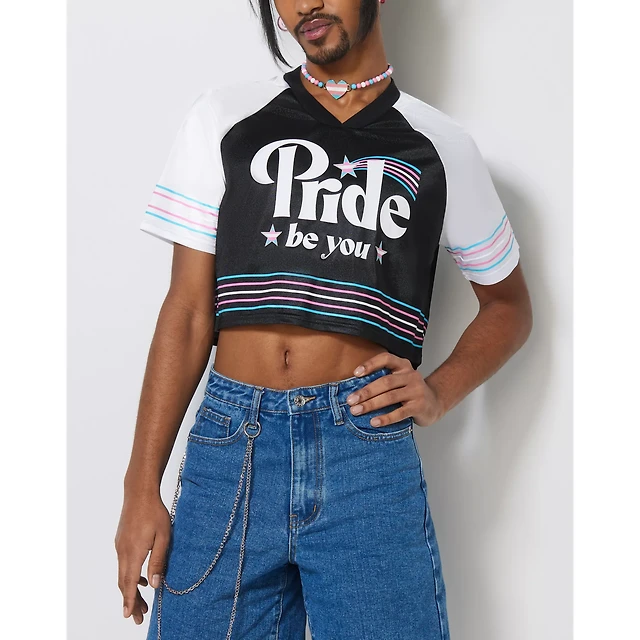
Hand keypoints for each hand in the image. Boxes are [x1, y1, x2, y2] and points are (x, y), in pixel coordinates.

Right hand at [114, 491, 171, 624]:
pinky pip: (123, 564)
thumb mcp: (163, 536)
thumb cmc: (155, 512)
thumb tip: (155, 584)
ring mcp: (120, 546)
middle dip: (131, 601)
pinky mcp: (121, 541)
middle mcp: (123, 552)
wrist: (139, 492)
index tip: (128, 616)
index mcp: (133, 552)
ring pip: (122, 574)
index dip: (129, 601)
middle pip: (124, 583)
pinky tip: (140, 580)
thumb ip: (158, 560)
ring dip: (130, 590)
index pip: (129, 583)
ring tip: (142, 603)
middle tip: (138, 618)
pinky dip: (129, 576)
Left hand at [347, 352, 444, 427]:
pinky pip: (400, 413)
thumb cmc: (410, 392)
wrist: (435, 403)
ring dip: (371, 404)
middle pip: (385, 382)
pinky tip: (374, 422)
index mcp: (403, 366)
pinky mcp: (419, 406)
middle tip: (350, 400)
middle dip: (365, 392)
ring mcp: (416, 391)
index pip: (386, 359)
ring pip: (390, 397)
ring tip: (357, 411)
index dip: (370, 364)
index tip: (355, 374)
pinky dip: (385, 418)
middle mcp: (411, 375)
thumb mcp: (400, 381)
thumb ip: (383, 381)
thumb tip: (355, 390)